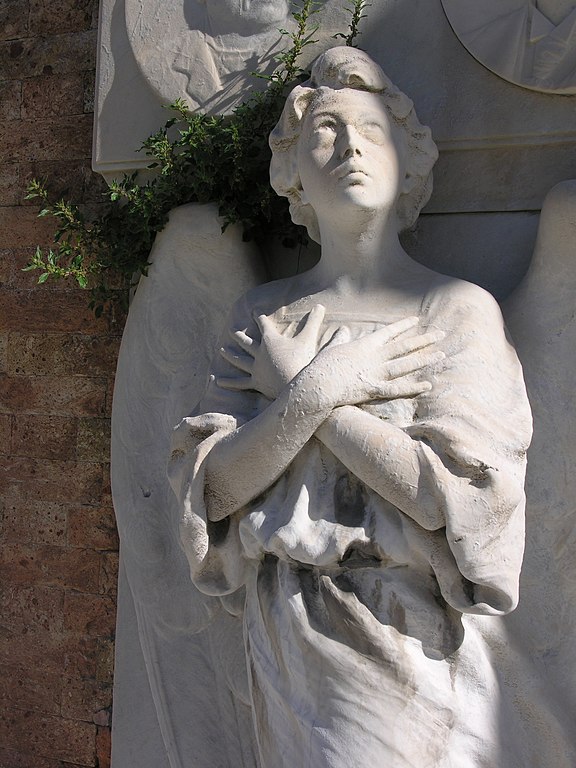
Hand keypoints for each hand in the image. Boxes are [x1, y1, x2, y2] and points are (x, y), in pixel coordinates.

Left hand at [217, 304, 327, 399]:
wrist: (297, 384)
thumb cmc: (302, 360)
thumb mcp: (309, 338)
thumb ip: (314, 321)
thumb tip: (321, 305)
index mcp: (271, 340)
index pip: (263, 325)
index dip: (259, 318)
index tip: (255, 312)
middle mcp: (260, 353)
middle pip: (247, 342)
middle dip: (240, 335)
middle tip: (231, 331)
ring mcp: (256, 369)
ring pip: (240, 360)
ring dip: (231, 355)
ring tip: (222, 351)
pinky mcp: (257, 383)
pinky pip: (241, 383)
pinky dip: (230, 382)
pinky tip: (218, 382)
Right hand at [302, 316, 444, 407]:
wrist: (317, 385)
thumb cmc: (321, 367)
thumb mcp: (331, 348)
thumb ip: (340, 338)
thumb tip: (343, 329)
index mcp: (364, 345)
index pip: (388, 332)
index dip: (403, 326)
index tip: (416, 320)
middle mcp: (374, 357)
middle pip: (403, 346)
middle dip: (423, 339)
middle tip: (440, 334)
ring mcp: (376, 374)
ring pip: (405, 365)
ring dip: (424, 359)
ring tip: (441, 354)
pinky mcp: (374, 390)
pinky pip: (398, 389)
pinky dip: (413, 388)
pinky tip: (428, 385)